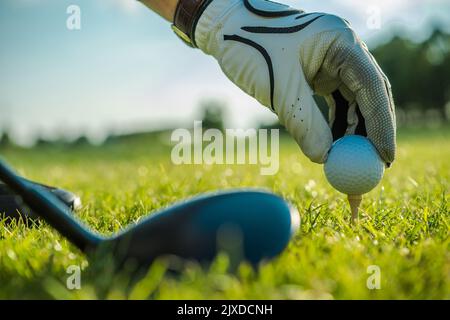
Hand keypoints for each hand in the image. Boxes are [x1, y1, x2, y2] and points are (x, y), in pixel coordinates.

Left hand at [193, 0, 395, 163]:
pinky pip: (336, 101)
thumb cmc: (249, 47)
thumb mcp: (278, 88)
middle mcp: (344, 50)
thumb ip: (304, 124)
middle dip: (372, 132)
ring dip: (353, 131)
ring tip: (350, 161)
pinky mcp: (320, 71)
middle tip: (373, 166)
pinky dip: (336, 124)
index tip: (384, 157)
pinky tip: (334, 145)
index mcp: (341, 42)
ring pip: (354, 101)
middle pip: (370, 96)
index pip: (373, 87)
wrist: (225, 26)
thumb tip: (324, 159)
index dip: (382, 125)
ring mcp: (333, 60)